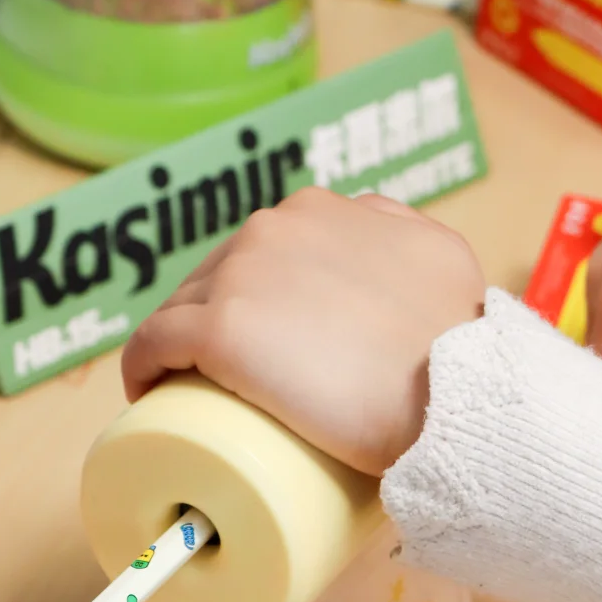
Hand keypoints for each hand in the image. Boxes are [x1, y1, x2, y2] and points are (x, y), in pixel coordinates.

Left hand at [122, 188, 486, 476]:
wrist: (457, 393)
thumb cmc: (458, 341)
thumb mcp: (437, 252)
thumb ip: (402, 230)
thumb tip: (375, 231)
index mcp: (319, 209)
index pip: (256, 251)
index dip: (246, 296)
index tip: (254, 343)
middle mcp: (274, 226)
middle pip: (215, 278)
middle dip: (211, 320)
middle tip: (226, 379)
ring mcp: (242, 276)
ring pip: (182, 309)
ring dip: (177, 345)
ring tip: (190, 392)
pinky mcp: (220, 330)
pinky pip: (154, 342)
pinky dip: (143, 367)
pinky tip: (146, 392)